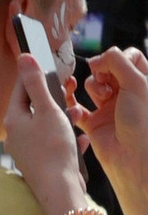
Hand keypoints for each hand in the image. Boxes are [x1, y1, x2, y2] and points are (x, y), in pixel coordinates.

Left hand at [0, 55, 85, 214]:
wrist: (60, 190)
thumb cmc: (53, 149)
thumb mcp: (48, 110)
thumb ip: (36, 83)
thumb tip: (23, 58)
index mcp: (13, 120)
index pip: (20, 90)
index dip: (34, 76)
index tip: (47, 67)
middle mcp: (15, 136)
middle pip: (34, 108)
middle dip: (53, 100)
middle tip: (67, 93)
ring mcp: (26, 151)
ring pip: (46, 127)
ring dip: (64, 120)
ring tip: (77, 116)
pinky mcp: (39, 164)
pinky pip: (54, 145)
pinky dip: (67, 141)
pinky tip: (79, 142)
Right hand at [80, 48, 147, 208]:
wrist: (133, 157)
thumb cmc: (143, 123)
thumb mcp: (136, 82)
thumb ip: (116, 61)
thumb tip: (97, 58)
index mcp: (143, 83)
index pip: (129, 57)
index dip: (117, 58)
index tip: (112, 65)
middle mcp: (127, 94)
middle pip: (107, 70)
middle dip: (102, 72)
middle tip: (105, 81)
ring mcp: (110, 108)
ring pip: (92, 86)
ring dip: (92, 87)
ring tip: (102, 97)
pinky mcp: (95, 123)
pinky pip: (78, 109)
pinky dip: (74, 106)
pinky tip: (77, 107)